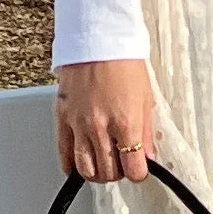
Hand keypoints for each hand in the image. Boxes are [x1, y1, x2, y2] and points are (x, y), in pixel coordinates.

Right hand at [55, 57, 156, 180]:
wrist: (97, 41)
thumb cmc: (123, 63)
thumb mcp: (146, 98)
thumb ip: (147, 132)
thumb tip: (148, 155)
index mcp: (127, 123)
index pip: (134, 169)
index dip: (139, 172)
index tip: (139, 168)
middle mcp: (101, 128)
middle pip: (110, 173)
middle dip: (119, 173)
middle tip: (122, 164)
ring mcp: (80, 125)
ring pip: (87, 169)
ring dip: (98, 173)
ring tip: (104, 165)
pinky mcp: (63, 119)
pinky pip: (65, 154)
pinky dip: (73, 166)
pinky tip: (81, 164)